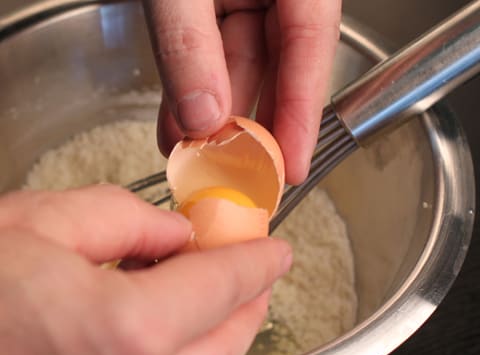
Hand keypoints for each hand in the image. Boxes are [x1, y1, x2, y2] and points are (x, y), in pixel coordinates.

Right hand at [0, 185, 291, 354]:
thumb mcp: (45, 222)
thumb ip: (127, 221)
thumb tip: (176, 234)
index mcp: (121, 334)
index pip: (222, 288)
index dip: (256, 262)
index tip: (276, 250)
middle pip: (225, 344)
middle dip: (248, 302)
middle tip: (256, 270)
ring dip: (223, 332)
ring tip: (224, 295)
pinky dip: (185, 353)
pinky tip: (173, 327)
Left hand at [143, 0, 340, 184]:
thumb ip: (189, 43)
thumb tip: (201, 117)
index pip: (311, 43)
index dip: (302, 112)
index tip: (291, 165)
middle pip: (277, 66)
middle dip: (251, 126)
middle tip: (235, 175)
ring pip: (240, 65)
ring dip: (214, 114)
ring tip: (195, 157)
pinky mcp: (219, 5)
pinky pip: (212, 53)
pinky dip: (193, 90)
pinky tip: (179, 124)